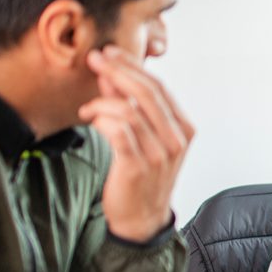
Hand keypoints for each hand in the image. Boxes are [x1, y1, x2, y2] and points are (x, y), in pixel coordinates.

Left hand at [79, 46, 193, 241]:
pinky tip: (90, 120)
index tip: (111, 53)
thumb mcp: (144, 139)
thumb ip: (130, 107)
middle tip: (95, 59)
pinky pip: (117, 131)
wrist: (142, 219)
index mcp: (183, 129)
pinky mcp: (137, 166)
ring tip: (87, 108)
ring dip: (102, 102)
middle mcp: (176, 140)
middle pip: (146, 93)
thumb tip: (110, 75)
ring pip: (128, 110)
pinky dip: (100, 120)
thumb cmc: (143, 177)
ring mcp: (159, 154)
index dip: (133, 66)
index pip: (159, 88)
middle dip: (118, 71)